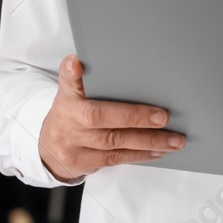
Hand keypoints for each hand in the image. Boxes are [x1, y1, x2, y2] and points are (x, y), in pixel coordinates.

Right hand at [39, 55, 185, 181]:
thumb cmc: (70, 115)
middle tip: (163, 117)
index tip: (76, 62)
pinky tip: (158, 150)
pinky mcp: (82, 162)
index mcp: (66, 98)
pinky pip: (115, 158)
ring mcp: (73, 144)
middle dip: (135, 117)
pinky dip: (140, 154)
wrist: (48, 149)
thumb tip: (82, 59)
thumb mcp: (70, 95)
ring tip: (174, 139)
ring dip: (148, 141)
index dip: (70, 73)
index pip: (67, 82)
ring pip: (113, 142)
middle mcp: (68, 120)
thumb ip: (79, 80)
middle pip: (100, 117)